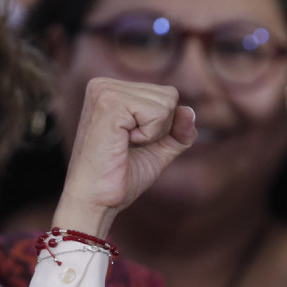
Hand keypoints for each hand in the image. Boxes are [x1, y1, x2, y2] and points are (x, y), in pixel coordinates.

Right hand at [53, 78, 196, 236]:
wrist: (96, 201)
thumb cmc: (121, 177)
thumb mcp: (159, 150)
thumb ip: (178, 130)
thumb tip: (190, 110)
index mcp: (112, 90)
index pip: (166, 95)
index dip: (162, 126)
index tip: (132, 143)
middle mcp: (105, 84)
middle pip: (169, 95)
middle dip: (160, 129)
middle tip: (128, 147)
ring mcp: (105, 91)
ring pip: (166, 103)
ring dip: (153, 133)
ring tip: (124, 145)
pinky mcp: (109, 103)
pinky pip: (158, 112)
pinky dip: (148, 135)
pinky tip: (123, 144)